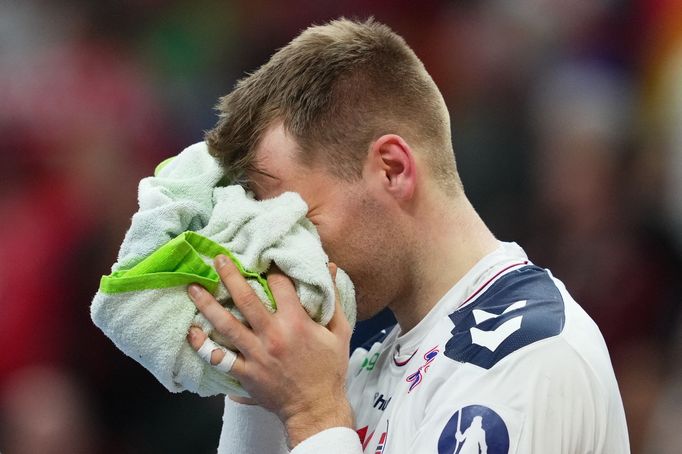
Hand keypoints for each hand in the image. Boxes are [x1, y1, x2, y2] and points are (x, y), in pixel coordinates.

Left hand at [186, 256, 353, 446]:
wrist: (316, 408)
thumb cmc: (330, 369)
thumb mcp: (340, 332)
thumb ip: (334, 298)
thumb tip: (329, 268)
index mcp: (296, 322)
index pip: (279, 284)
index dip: (271, 267)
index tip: (263, 258)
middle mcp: (272, 335)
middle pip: (245, 298)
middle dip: (229, 275)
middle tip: (217, 259)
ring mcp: (256, 355)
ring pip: (225, 324)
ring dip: (207, 304)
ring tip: (193, 287)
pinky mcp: (245, 373)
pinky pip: (219, 357)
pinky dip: (203, 345)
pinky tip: (192, 332)